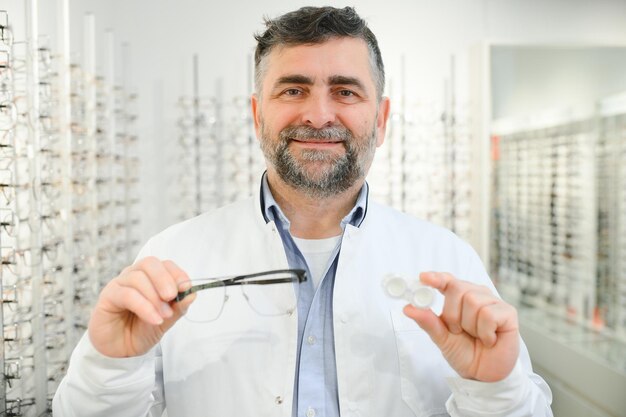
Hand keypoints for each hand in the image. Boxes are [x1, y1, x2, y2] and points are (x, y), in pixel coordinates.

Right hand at [88, 257, 194, 357]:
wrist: (120, 350)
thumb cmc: (142, 330)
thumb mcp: (166, 319)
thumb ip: (179, 307)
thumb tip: (192, 294)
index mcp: (150, 277)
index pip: (165, 264)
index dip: (177, 273)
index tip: (186, 287)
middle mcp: (134, 276)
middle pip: (149, 263)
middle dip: (164, 279)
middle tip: (172, 297)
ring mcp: (119, 284)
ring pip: (138, 278)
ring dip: (155, 297)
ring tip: (164, 316)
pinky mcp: (108, 296)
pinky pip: (127, 295)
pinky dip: (144, 307)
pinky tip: (154, 319)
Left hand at [403, 272, 518, 381]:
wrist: (484, 375)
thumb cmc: (464, 352)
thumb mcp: (441, 338)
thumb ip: (427, 322)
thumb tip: (408, 308)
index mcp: (459, 297)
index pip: (447, 280)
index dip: (436, 277)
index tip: (423, 278)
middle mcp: (476, 294)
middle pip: (457, 288)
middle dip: (452, 314)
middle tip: (459, 331)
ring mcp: (493, 302)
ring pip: (473, 302)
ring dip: (470, 326)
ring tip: (476, 336)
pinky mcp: (508, 313)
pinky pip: (489, 315)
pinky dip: (485, 332)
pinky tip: (489, 340)